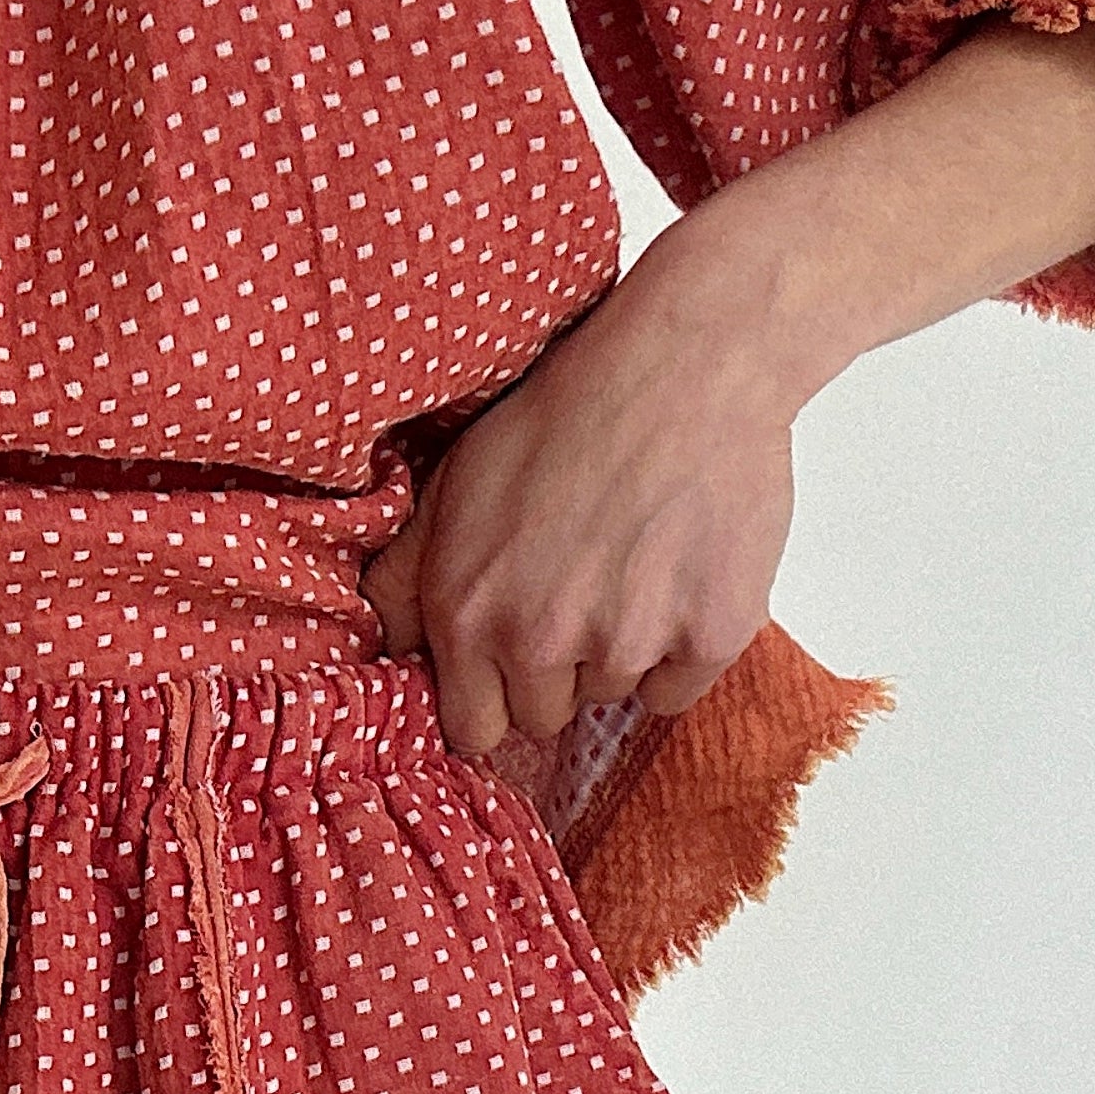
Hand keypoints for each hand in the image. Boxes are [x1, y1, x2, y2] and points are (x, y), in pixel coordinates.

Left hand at [363, 247, 807, 756]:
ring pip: (613, 695)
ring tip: (629, 559)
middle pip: (545, 715)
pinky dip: (681, 647)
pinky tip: (676, 574)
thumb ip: (404, 580)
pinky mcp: (710, 635)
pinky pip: (678, 689)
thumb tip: (384, 651)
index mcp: (468, 612)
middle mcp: (542, 640)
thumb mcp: (451, 485)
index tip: (511, 661)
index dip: (492, 695)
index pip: (472, 729)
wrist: (683, 364)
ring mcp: (630, 643)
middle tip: (579, 582)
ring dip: (619, 650)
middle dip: (556, 667)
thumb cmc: (567, 413)